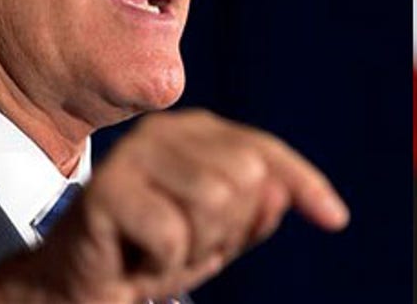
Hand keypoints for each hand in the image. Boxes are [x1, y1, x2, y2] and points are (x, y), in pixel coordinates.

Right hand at [0, 110, 348, 302]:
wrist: (80, 287)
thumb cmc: (152, 252)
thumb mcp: (218, 235)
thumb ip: (254, 212)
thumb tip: (278, 196)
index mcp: (198, 132)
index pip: (267, 152)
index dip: (305, 185)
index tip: (336, 220)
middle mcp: (166, 130)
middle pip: (245, 178)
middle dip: (228, 229)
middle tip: (188, 246)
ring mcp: (134, 154)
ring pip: (214, 201)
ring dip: (196, 246)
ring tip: (164, 250)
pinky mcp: (107, 189)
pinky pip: (172, 234)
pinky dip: (164, 263)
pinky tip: (138, 260)